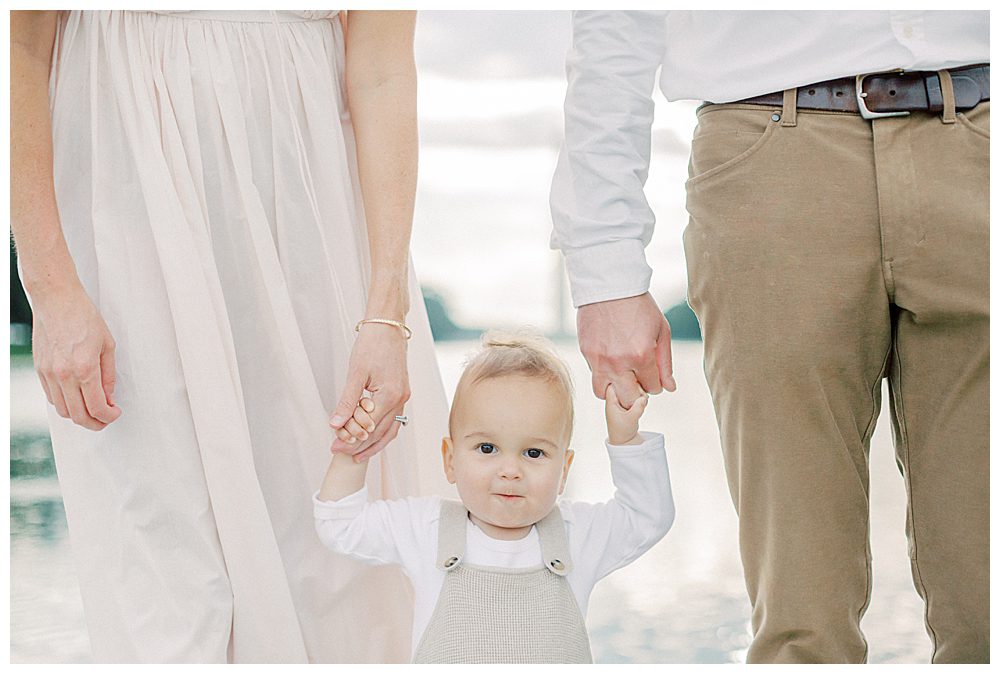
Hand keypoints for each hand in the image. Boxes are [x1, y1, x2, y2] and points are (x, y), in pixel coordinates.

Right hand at [31, 286, 120, 430]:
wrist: (57, 300)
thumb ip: (108, 375)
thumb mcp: (107, 345)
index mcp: (85, 368)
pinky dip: (65, 403)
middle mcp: (64, 374)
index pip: (97, 407)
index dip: (109, 417)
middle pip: (78, 415)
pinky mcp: (40, 369)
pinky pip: (51, 397)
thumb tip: (108, 397)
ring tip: (92, 409)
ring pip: (62, 410)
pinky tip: (77, 397)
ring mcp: (48, 373)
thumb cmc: (84, 317)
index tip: (115, 413)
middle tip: (105, 419)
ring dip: (79, 415)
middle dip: (95, 423)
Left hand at [329, 323, 409, 459]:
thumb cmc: (372, 344)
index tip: (334, 445)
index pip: (369, 427)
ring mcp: (403, 397)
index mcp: (390, 395)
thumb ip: (347, 401)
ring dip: (373, 443)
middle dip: (359, 444)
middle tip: (339, 452)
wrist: (388, 326)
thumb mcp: (356, 373)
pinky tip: (371, 437)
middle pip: (380, 432)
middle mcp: (401, 399)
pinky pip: (393, 420)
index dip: (351, 439)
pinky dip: (382, 432)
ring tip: (356, 455)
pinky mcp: (401, 393)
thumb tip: (336, 423)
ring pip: (390, 430)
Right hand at [576, 292, 675, 407]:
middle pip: (629, 399)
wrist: (610, 286)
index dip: (654, 383)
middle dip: (636, 392)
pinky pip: (594, 375)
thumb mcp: (661, 331)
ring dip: (614, 389)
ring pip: (605, 394)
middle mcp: (619, 363)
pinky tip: (609, 357)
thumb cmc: (639, 306)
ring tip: (620, 375)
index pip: (652, 389)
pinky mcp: (586, 353)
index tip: (651, 373)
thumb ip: (665, 363)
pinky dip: (603, 372)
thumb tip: (669, 388)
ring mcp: (600, 359)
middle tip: (637, 379)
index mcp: (642, 356)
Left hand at [605, 384, 647, 444]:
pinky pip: (634, 396)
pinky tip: (643, 404)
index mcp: (611, 402)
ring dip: (638, 394)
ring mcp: (621, 402)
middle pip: (624, 385)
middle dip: (634, 388)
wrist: (624, 442)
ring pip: (630, 390)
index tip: (633, 385)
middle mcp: (615, 400)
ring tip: (643, 401)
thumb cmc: (622, 431)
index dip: (622, 381)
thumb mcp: (631, 419)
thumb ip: (637, 407)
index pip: (613, 384)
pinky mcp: (628, 405)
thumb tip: (644, 397)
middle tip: (642, 396)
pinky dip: (640, 398)